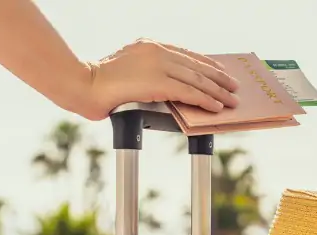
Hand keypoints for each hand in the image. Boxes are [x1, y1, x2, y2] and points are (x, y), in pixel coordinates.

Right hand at [80, 38, 239, 120]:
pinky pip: (189, 92)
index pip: (186, 54)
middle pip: (196, 65)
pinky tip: (216, 106)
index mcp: (149, 46)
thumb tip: (169, 89)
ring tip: (231, 100)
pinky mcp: (158, 82)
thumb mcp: (129, 72)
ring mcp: (158, 65)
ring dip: (217, 91)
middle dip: (218, 78)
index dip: (206, 64)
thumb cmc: (99, 84)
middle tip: (234, 87)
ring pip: (197, 79)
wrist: (82, 85)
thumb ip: (149, 74)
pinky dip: (206, 100)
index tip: (220, 72)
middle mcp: (156, 51)